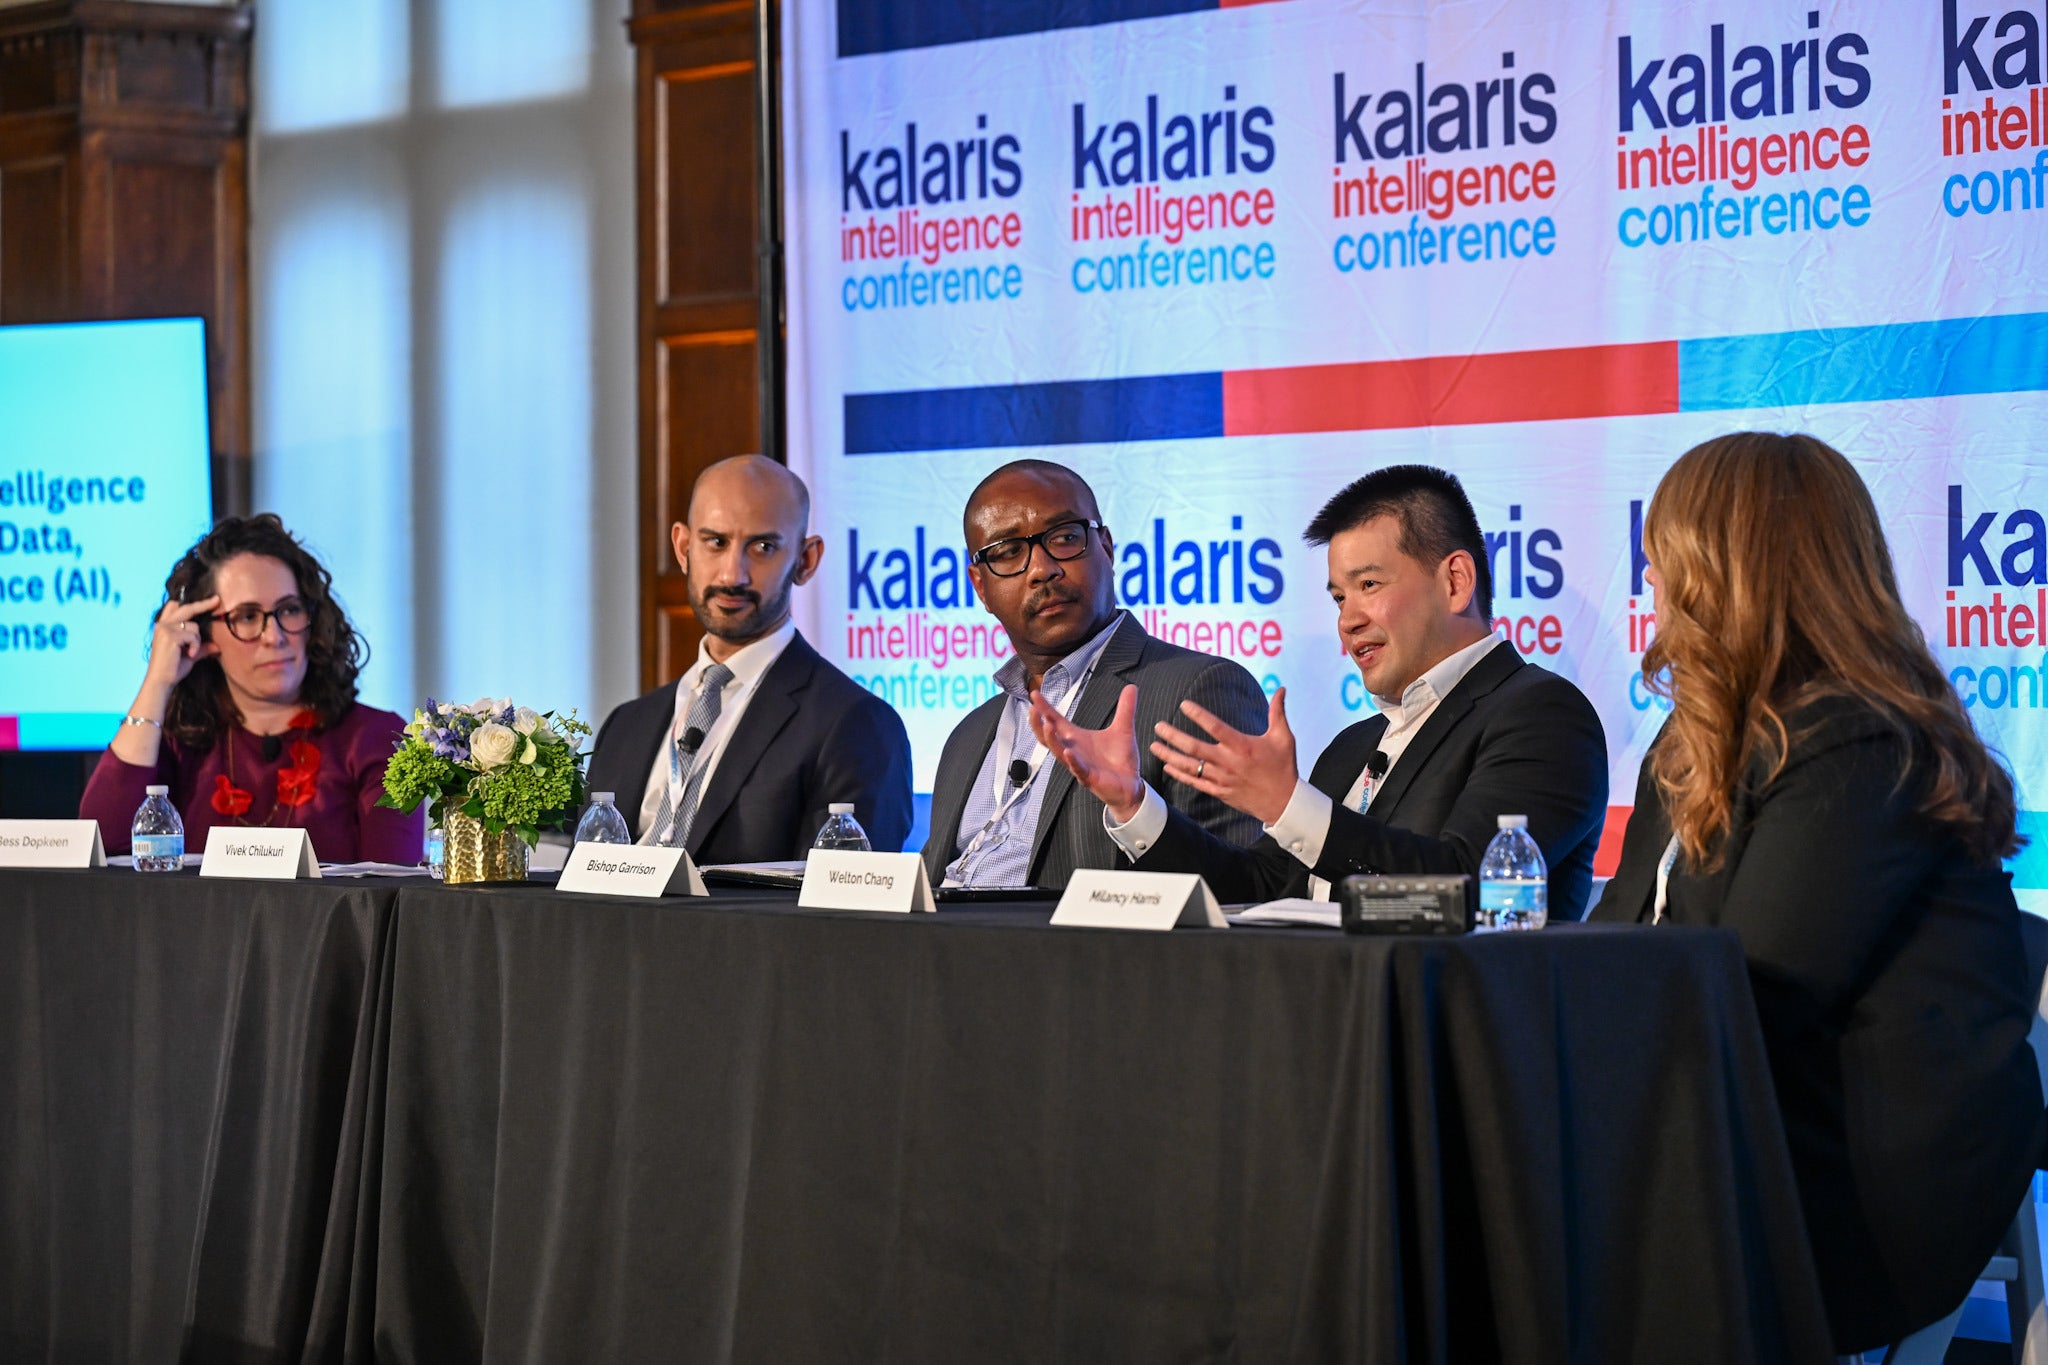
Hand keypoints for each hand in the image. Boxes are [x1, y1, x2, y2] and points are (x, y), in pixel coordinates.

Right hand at [144, 594, 219, 690]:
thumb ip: (201, 648)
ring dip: (197, 641)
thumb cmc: (173, 669)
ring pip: (193, 627)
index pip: (175, 607)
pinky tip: (189, 655)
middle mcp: (162, 625)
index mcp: (164, 627)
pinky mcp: (170, 635)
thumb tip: (217, 646)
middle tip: (217, 600)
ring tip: (190, 653)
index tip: (209, 600)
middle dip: (203, 604)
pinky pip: (193, 636)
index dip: (190, 603)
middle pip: (186, 609)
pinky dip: (195, 646)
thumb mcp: (190, 655)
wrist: (161, 681)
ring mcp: (165, 629)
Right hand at [1029, 683, 1143, 823]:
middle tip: (1032, 709)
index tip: (1034, 694)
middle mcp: (1073, 751)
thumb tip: (1131, 687)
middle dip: (1038, 724)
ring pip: (1058, 752)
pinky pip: (1077, 768)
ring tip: (1047, 725)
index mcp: (1076, 738)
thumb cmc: (1121, 760)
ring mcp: (1078, 764)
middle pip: (1048, 738)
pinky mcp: (1089, 777)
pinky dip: (1072, 760)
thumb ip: (1125, 708)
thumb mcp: (1124, 729)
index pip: (1056, 721)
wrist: (1131, 785)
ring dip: (1051, 739)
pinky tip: (1068, 751)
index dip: (1044, 708)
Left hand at [1150, 688, 1298, 826]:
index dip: (1199, 715)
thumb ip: (1278, 712)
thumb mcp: (1284, 738)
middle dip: (1173, 737)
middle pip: (1194, 748)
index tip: (1184, 705)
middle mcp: (1228, 762)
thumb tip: (1282, 688)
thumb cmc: (1283, 767)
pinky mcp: (1219, 791)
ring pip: (1190, 766)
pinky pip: (1195, 782)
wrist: (1283, 803)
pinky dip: (1179, 774)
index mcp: (1242, 746)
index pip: (1216, 727)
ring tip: (1154, 745)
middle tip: (1158, 726)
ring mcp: (1221, 778)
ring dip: (1170, 755)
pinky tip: (1167, 766)